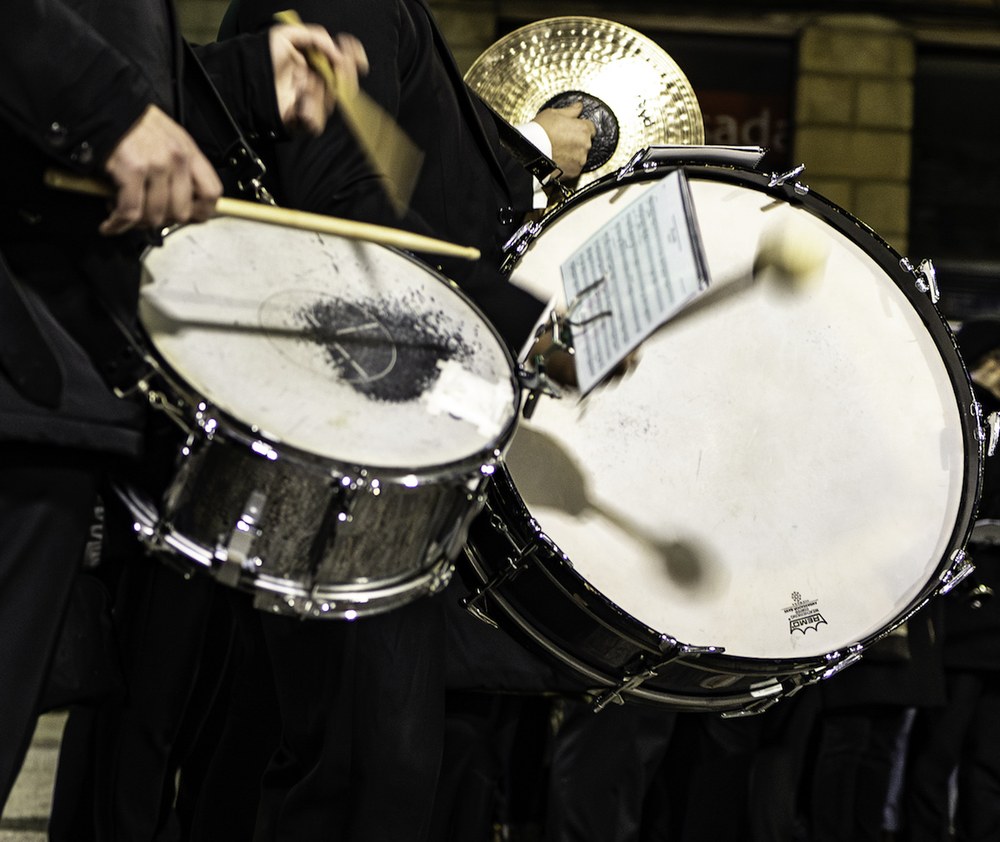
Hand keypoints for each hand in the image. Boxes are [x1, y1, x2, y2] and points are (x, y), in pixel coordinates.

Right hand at [100, 104, 221, 235]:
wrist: (102, 104)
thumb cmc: (132, 123)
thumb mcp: (168, 138)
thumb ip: (179, 167)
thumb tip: (183, 199)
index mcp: (189, 152)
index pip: (211, 193)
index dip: (201, 212)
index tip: (188, 218)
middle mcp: (177, 159)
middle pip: (183, 212)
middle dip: (164, 221)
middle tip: (149, 217)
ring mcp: (156, 166)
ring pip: (157, 216)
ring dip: (139, 222)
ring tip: (125, 213)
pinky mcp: (133, 171)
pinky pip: (130, 212)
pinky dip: (119, 224)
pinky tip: (111, 224)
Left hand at [269, 25, 368, 135]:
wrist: (246, 83)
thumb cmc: (262, 59)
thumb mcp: (285, 36)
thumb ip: (314, 36)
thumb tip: (338, 53)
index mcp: (313, 64)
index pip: (341, 62)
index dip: (352, 59)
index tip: (359, 60)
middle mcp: (315, 82)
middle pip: (343, 84)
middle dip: (342, 77)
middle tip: (336, 70)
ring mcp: (310, 102)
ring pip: (330, 102)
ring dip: (317, 94)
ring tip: (300, 89)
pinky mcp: (303, 121)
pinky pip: (317, 122)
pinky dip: (311, 113)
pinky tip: (299, 106)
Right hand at [532, 102, 595, 179]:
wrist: (531, 153)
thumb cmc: (541, 132)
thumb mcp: (553, 114)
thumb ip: (570, 111)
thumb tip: (578, 106)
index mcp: (583, 129)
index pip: (590, 127)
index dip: (580, 128)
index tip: (572, 129)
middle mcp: (585, 145)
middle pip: (585, 142)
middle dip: (576, 141)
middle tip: (561, 141)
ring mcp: (580, 160)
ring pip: (580, 156)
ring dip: (572, 154)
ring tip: (558, 152)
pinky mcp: (575, 172)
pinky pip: (574, 168)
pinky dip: (568, 165)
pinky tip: (557, 161)